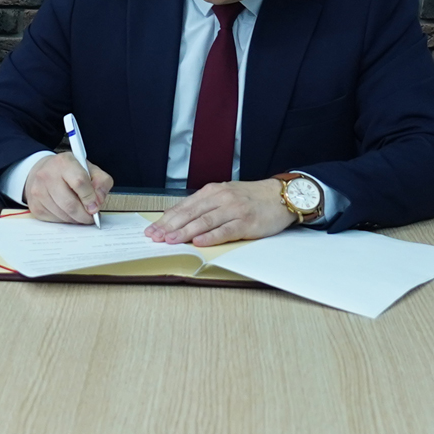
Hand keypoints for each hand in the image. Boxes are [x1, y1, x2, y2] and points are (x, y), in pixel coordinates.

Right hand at [23, 152, 113, 223]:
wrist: (42, 171)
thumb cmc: (69, 171)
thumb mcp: (89, 168)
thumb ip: (101, 182)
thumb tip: (98, 201)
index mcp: (64, 162)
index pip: (79, 182)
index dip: (90, 198)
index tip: (95, 207)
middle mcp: (47, 175)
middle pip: (70, 204)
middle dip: (84, 215)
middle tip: (91, 217)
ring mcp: (38, 191)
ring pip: (63, 215)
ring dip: (75, 219)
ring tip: (80, 213)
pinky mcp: (35, 205)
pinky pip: (55, 220)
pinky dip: (65, 220)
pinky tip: (67, 212)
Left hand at [145, 179, 294, 245]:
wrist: (280, 196)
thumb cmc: (251, 197)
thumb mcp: (225, 194)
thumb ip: (205, 205)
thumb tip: (180, 218)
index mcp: (213, 191)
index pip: (184, 206)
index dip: (166, 219)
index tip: (152, 229)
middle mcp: (221, 198)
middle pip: (190, 213)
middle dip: (170, 226)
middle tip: (155, 237)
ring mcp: (233, 210)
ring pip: (204, 221)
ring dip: (185, 232)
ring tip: (171, 241)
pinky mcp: (246, 223)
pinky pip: (225, 230)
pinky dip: (210, 237)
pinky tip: (198, 242)